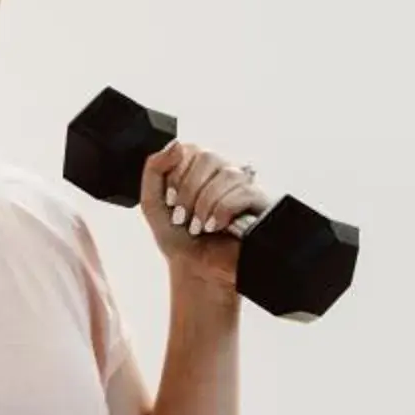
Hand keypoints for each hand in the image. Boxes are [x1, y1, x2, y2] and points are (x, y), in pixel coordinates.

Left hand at [141, 140, 265, 296]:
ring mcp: (244, 186)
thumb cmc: (179, 239)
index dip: (176, 174)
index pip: (190, 149)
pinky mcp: (261, 204)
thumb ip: (155, 169)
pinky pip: (244, 192)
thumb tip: (177, 143)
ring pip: (227, 174)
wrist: (197, 272)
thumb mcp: (154, 203)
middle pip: (208, 157)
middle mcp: (224, 172)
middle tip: (182, 218)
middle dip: (188, 191)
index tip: (170, 201)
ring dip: (204, 204)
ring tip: (199, 227)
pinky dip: (222, 210)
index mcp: (200, 168)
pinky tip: (216, 227)